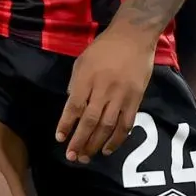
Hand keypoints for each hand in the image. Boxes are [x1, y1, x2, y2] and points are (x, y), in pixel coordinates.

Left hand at [56, 26, 159, 162]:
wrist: (133, 37)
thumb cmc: (104, 48)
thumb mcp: (82, 61)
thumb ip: (76, 84)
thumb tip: (73, 106)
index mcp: (87, 78)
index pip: (74, 106)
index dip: (66, 124)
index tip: (60, 138)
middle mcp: (103, 90)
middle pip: (90, 121)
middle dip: (80, 141)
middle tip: (72, 157)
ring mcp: (121, 96)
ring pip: (107, 127)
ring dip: (95, 145)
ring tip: (86, 157)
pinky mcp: (136, 100)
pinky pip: (125, 124)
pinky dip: (116, 140)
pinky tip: (107, 149)